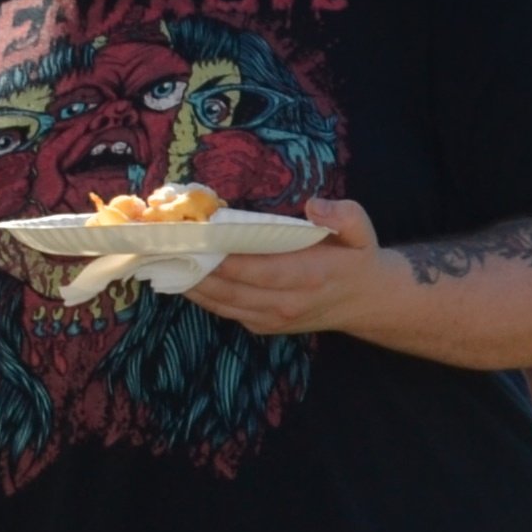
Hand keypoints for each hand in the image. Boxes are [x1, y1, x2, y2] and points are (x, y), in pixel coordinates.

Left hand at [182, 194, 394, 341]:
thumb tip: (313, 206)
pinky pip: (224, 311)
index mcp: (312, 276)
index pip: (259, 269)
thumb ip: (344, 215)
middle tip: (166, 244)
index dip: (224, 256)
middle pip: (231, 287)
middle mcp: (289, 302)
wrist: (368, 301)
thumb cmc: (358, 259)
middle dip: (195, 266)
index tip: (197, 235)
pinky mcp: (263, 326)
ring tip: (164, 258)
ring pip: (221, 302)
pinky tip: (183, 275)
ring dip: (190, 282)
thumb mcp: (363, 231)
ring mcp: (273, 318)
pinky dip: (200, 295)